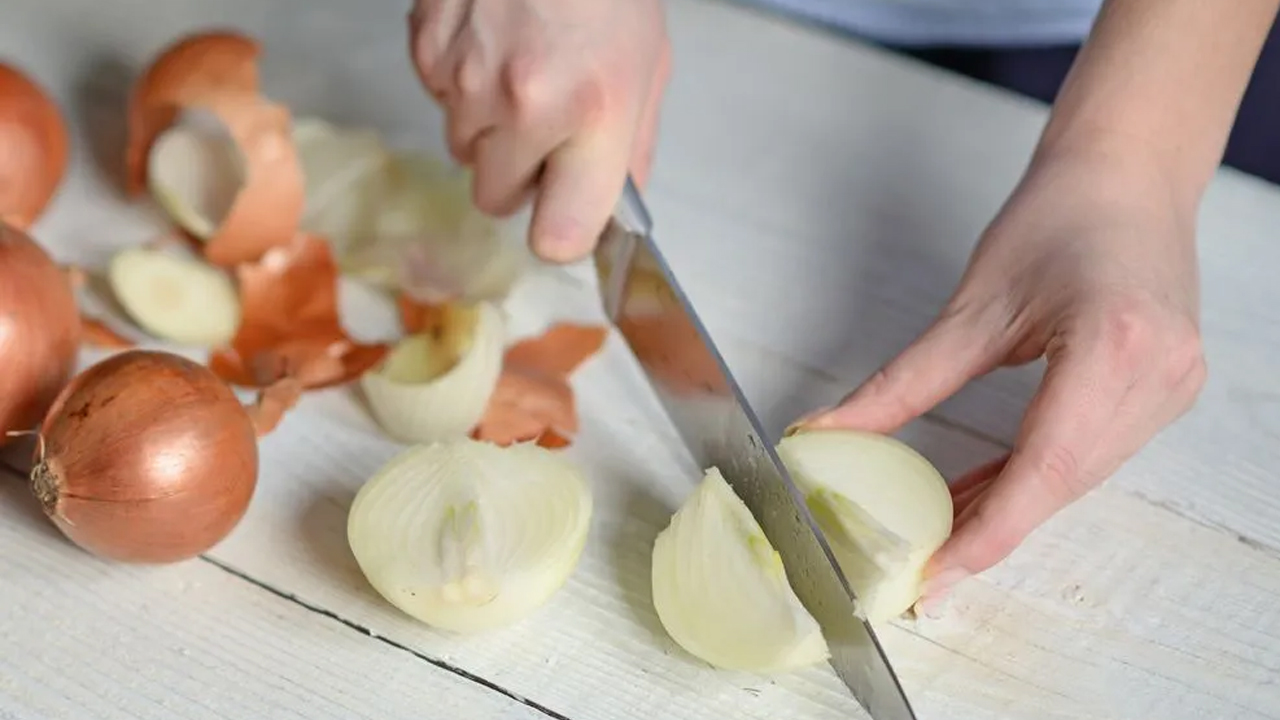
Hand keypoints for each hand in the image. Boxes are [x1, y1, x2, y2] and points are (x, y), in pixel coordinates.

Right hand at [408, 0, 670, 262]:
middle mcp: (525, 105)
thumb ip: (631, 152)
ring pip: (463, 151)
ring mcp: (467, 78)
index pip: (558, 235)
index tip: (564, 214)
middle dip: (518, 175)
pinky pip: (438, 101)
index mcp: (594, 114)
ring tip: (520, 70)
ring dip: (488, 129)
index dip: (559, 231)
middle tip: (545, 130)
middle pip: (496, 199)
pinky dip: (460, 85)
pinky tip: (490, 44)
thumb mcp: (649, 71)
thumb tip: (610, 212)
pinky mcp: (427, 51)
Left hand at [792, 140, 1207, 607]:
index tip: (933, 577)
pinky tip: (984, 492)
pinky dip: (1034, 476)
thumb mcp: (972, 305)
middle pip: (1061, 482)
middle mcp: (1158, 375)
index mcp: (1114, 345)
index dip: (986, 534)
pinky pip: (1090, 454)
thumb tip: (830, 431)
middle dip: (987, 528)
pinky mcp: (1164, 389)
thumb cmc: (1057, 216)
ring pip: (1076, 477)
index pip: (1045, 469)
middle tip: (918, 562)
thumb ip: (903, 382)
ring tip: (938, 527)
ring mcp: (1172, 386)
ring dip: (1008, 505)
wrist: (1127, 174)